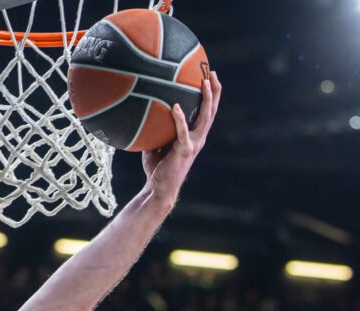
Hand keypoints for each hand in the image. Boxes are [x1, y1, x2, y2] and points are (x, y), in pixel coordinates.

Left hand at [141, 71, 221, 209]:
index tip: (209, 77)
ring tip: (205, 82)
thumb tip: (145, 110)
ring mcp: (193, 144)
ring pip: (205, 118)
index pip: (205, 113)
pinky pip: (182, 132)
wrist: (159, 189)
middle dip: (214, 91)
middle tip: (213, 72)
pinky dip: (180, 119)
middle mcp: (198, 138)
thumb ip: (157, 128)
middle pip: (211, 111)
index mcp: (194, 136)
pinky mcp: (184, 151)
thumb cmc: (157, 168)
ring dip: (206, 99)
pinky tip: (175, 107)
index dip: (210, 96)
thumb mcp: (156, 143)